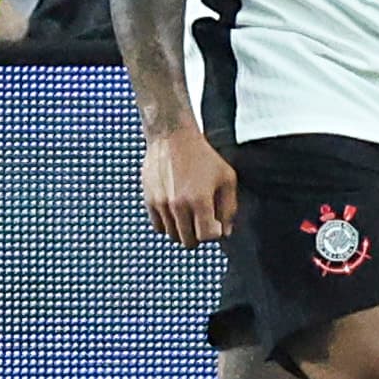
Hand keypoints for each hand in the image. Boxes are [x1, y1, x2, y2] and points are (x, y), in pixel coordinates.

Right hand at [141, 121, 238, 247]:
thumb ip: (229, 207)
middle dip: (198, 235)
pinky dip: (168, 224)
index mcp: (200, 200)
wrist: (171, 136)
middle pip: (188, 242)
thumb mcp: (226, 178)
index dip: (214, 233)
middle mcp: (178, 205)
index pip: (206, 237)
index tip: (215, 224)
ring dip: (182, 230)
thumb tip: (224, 231)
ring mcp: (161, 204)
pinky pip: (158, 227)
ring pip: (172, 236)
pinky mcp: (149, 201)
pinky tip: (175, 210)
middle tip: (202, 221)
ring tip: (188, 213)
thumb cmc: (201, 155)